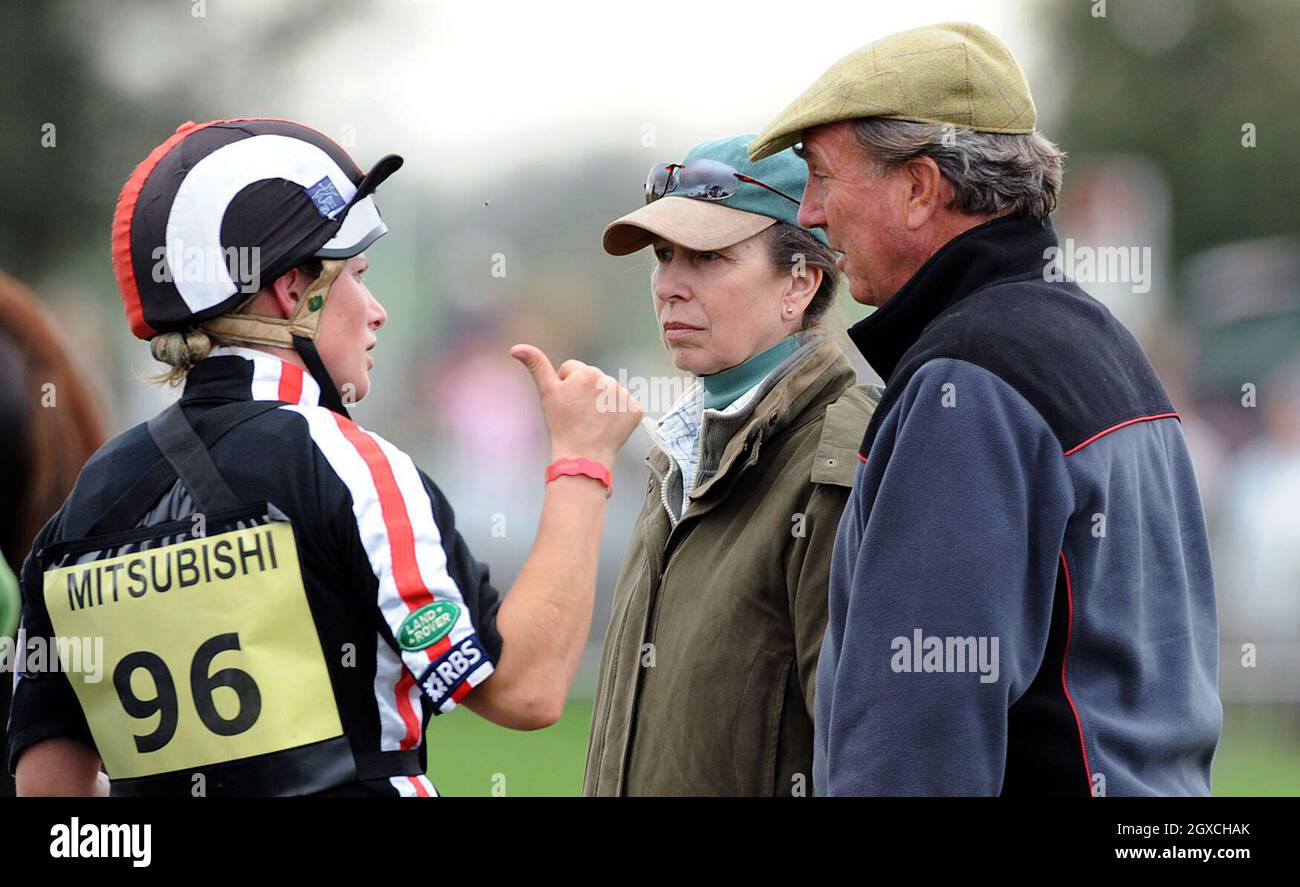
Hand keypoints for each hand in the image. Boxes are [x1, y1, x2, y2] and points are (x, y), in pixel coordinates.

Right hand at [510, 344, 641, 467]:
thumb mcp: (546, 393)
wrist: (583, 456)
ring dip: (601, 401)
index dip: (566, 385)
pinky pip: (625, 404)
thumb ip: (536, 365)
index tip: (566, 403)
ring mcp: (624, 395)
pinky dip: (617, 413)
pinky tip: (606, 424)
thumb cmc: (563, 427)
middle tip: (578, 413)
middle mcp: (607, 380)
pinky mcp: (635, 410)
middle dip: (585, 391)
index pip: (573, 369)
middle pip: (592, 378)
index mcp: (585, 373)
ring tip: (592, 419)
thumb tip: (517, 348)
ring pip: (608, 390)